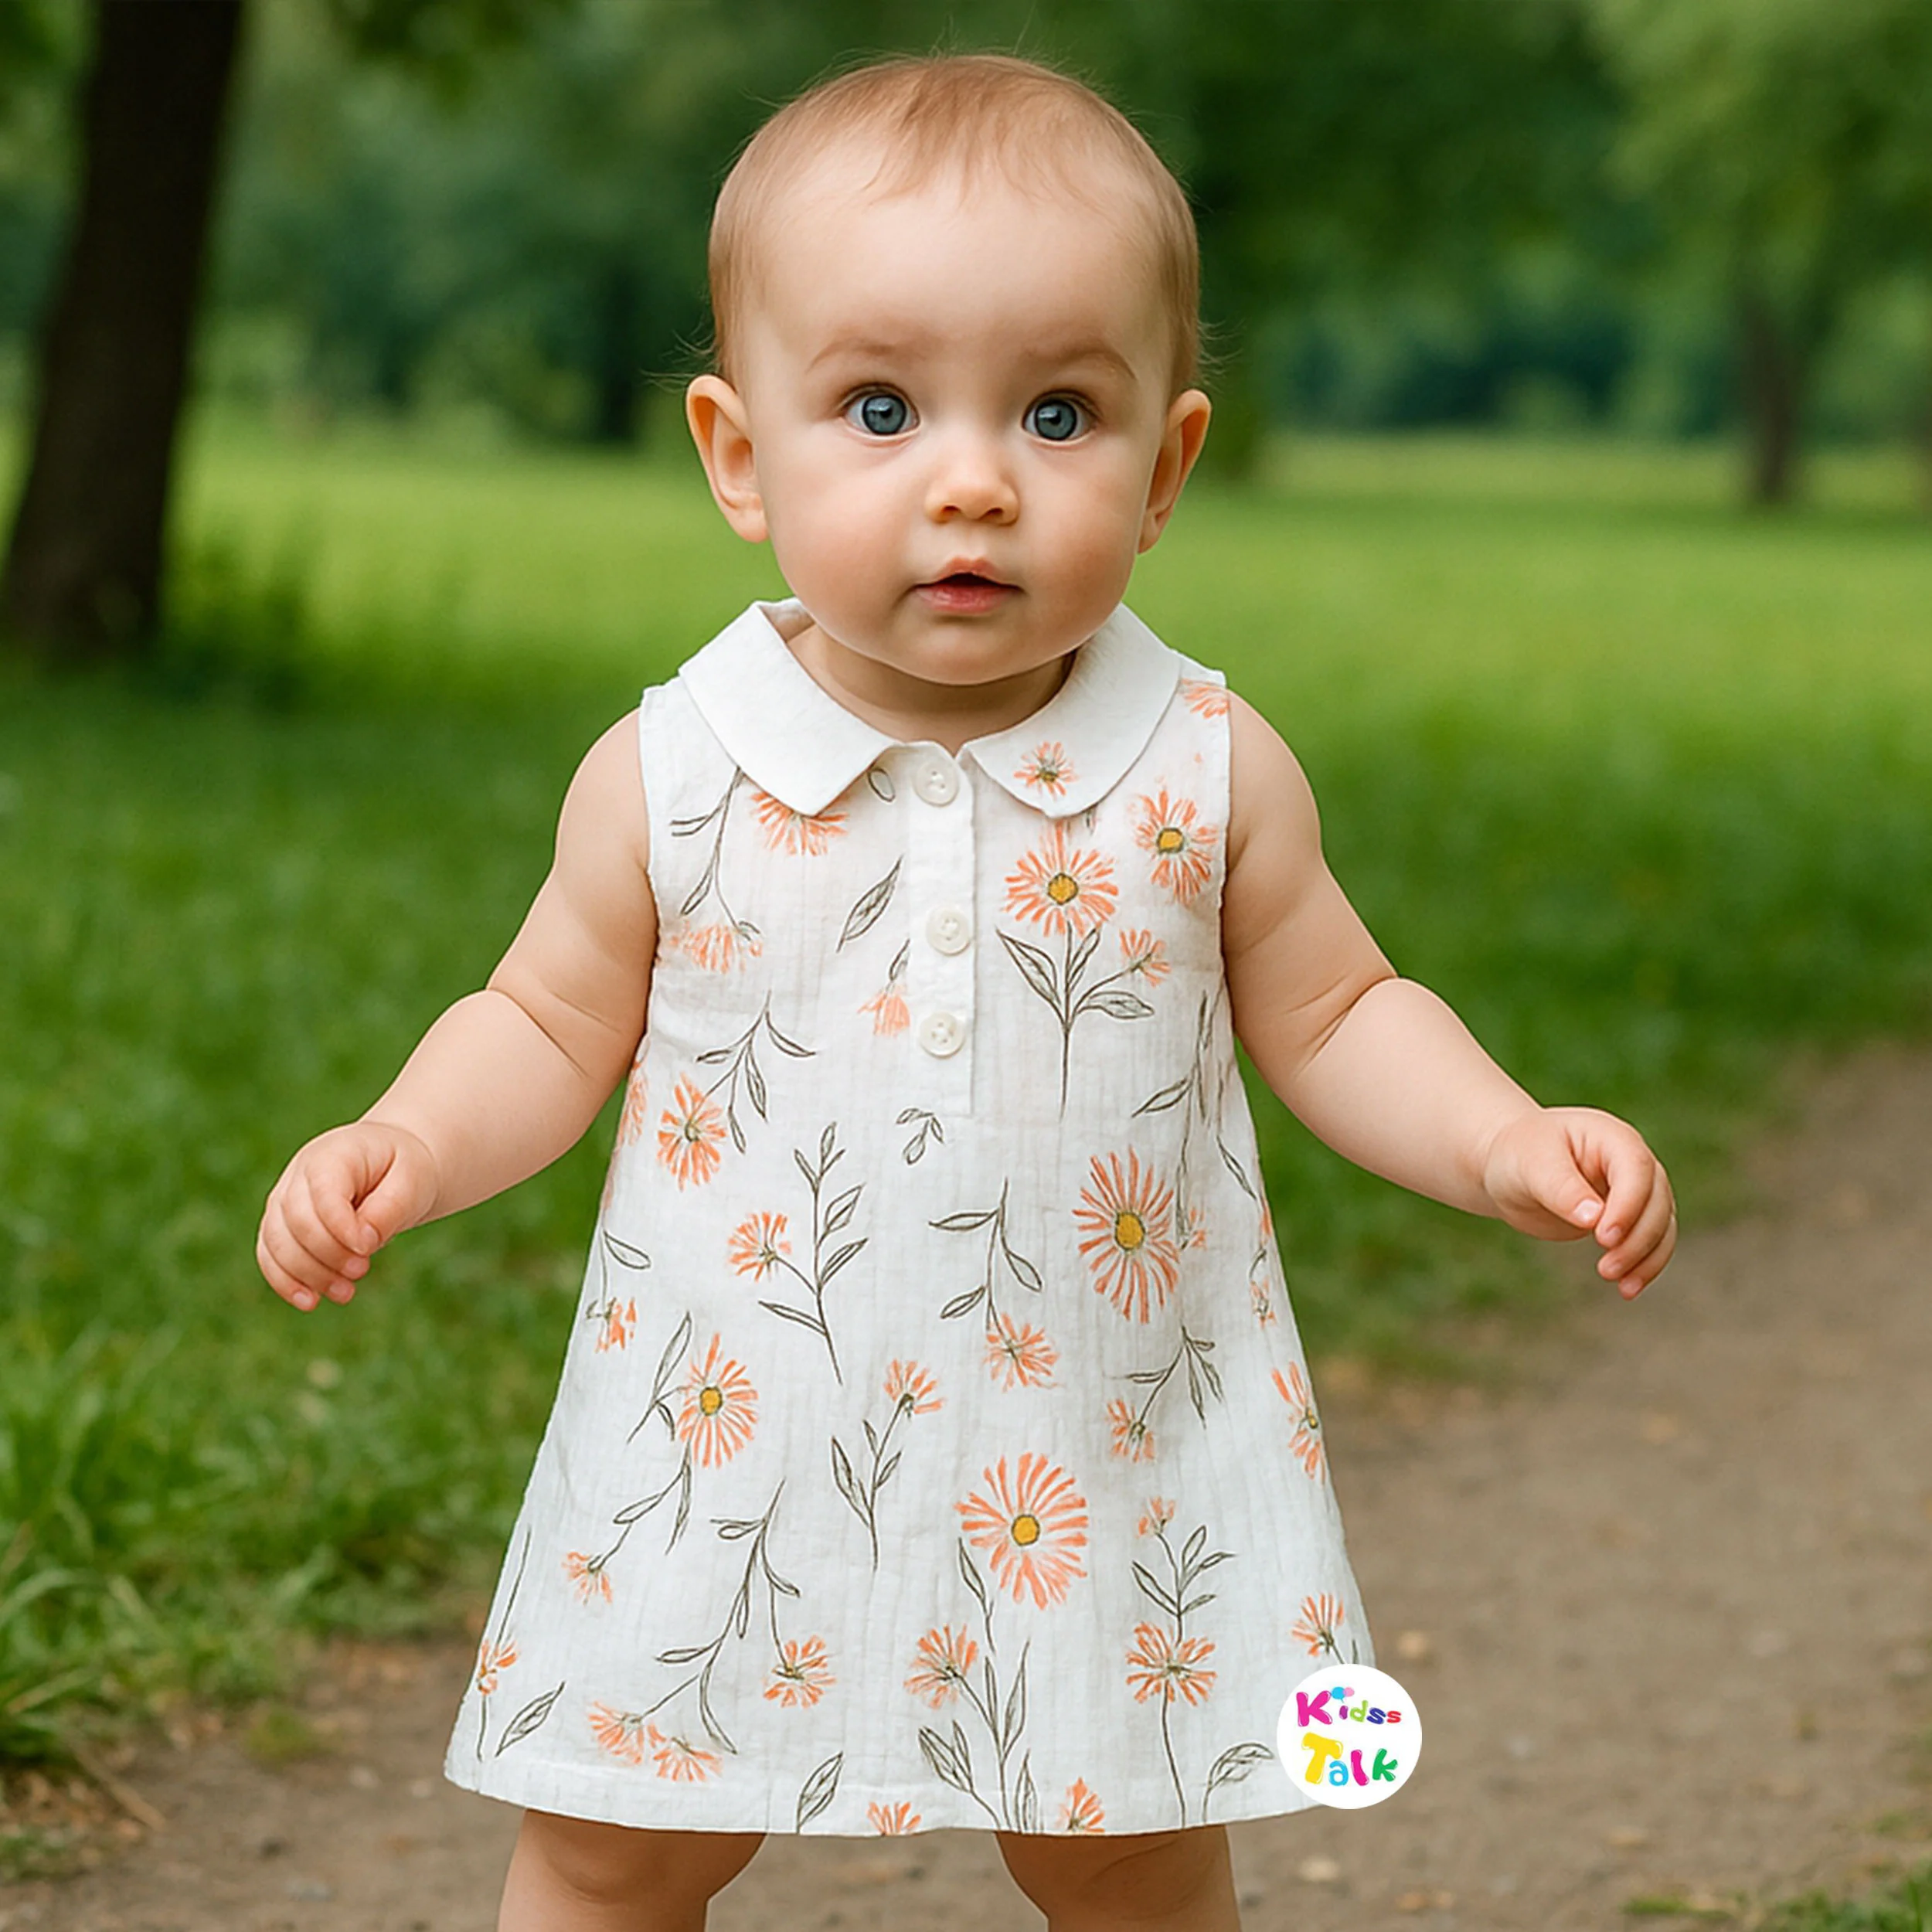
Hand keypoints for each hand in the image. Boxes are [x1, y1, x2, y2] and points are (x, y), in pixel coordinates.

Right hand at [256, 1122, 440, 1312]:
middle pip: (295, 1221)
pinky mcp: (281, 1224)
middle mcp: (299, 1174)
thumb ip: (389, 1209)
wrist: (393, 1165)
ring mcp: (284, 1199)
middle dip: (328, 1254)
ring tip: (346, 1293)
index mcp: (333, 1154)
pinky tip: (310, 1302)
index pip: (323, 1194)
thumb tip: (363, 1243)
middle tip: (362, 1271)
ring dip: (307, 1274)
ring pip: (276, 1242)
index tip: (369, 1248)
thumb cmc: (404, 1170)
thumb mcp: (412, 1181)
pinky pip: (269, 1255)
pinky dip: (285, 1281)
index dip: (341, 1228)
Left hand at [1478, 1106, 1675, 1298]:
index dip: (1628, 1205)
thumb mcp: (1531, 1166)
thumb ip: (1562, 1189)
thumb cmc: (1518, 1155)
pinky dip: (1645, 1265)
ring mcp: (1633, 1191)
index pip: (1636, 1169)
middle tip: (1606, 1269)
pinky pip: (1651, 1242)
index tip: (1603, 1237)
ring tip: (1621, 1287)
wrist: (1507, 1167)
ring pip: (1661, 1225)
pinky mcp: (1627, 1218)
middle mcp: (1631, 1162)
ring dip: (1646, 1257)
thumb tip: (1594, 1219)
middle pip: (1656, 1201)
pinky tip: (1628, 1288)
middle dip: (1637, 1239)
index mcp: (1611, 1138)